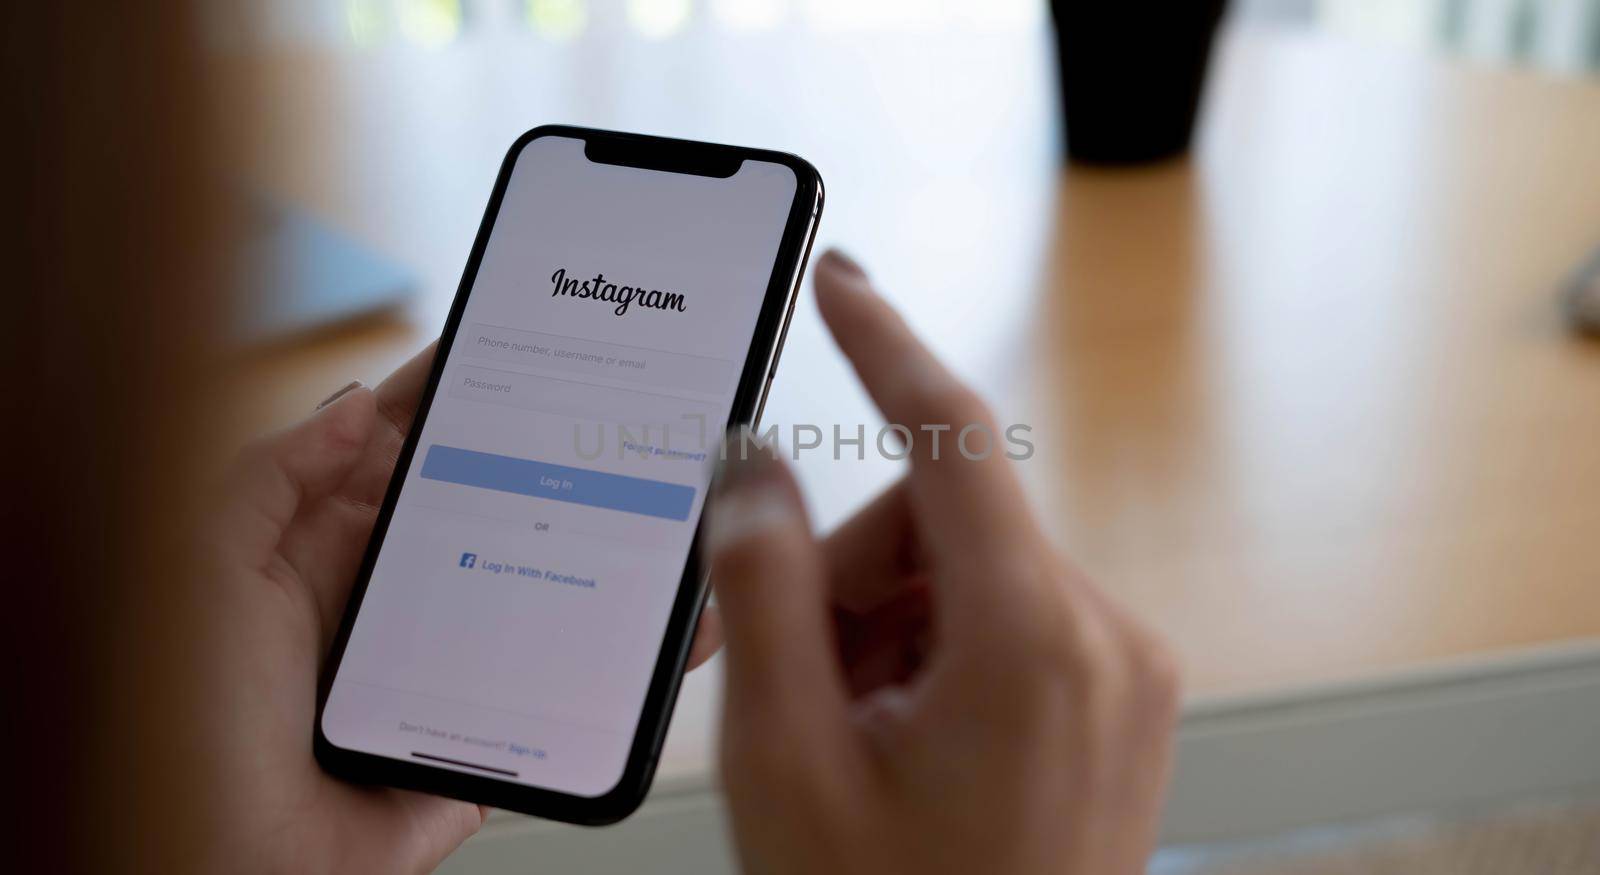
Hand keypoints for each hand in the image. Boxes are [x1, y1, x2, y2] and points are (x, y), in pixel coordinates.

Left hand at [198, 344, 722, 872]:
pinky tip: (663, 636)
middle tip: (617, 419)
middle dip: (549, 461)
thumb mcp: (202, 570)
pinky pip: (557, 686)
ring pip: (536, 590)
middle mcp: (385, 595)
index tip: (516, 347)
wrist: (221, 864)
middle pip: (483, 508)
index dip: (454, 396)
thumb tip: (355, 402)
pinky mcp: (478, 732)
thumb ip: (271, 474)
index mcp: (317, 547)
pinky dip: (616, 661)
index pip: (400, 448)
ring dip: (601, 556)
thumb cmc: (178, 725)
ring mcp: (438, 660)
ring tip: (664, 518)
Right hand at [707, 251, 1181, 874]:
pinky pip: (1006, 613)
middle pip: (942, 521)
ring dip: (885, 626)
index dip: (883, 343)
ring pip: (966, 569)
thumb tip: (754, 463)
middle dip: (849, 579)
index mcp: (1034, 641)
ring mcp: (1125, 667)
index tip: (837, 278)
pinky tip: (903, 736)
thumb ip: (765, 590)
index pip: (953, 439)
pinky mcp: (1120, 690)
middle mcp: (1107, 637)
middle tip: (798, 683)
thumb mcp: (786, 758)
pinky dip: (934, 648)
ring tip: (853, 735)